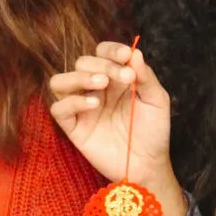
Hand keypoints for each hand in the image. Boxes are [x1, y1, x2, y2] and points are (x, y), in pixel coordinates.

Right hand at [49, 41, 186, 215]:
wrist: (148, 165)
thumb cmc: (154, 132)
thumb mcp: (157, 101)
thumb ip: (146, 77)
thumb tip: (135, 53)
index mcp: (113, 78)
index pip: (102, 52)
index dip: (111, 49)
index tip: (126, 55)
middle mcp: (94, 89)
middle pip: (82, 63)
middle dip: (103, 65)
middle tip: (125, 78)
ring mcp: (81, 107)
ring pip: (60, 81)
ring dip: (79, 77)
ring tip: (101, 84)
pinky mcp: (73, 127)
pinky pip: (58, 108)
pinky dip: (72, 102)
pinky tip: (94, 105)